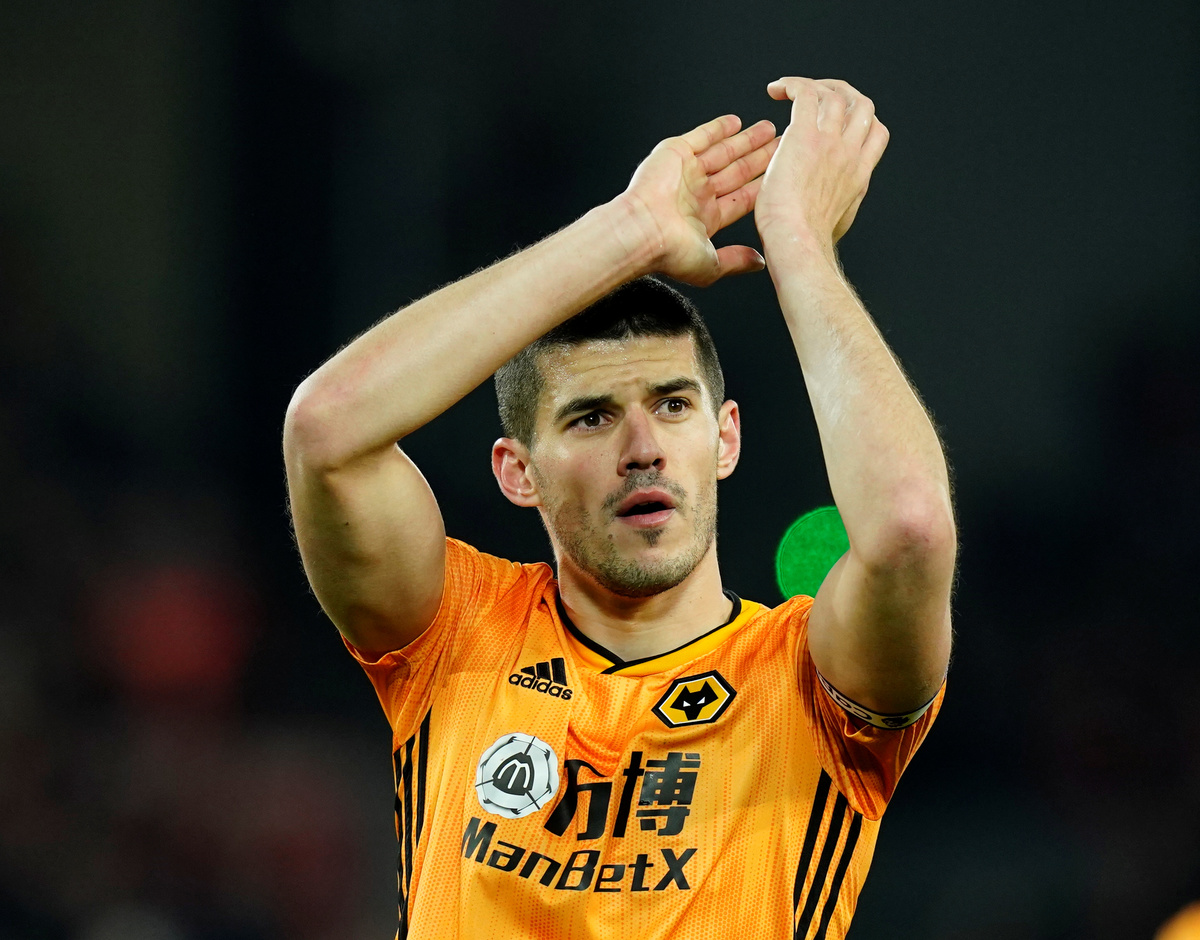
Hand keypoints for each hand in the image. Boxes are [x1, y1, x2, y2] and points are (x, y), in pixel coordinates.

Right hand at [618, 114, 779, 286]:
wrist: (642, 232)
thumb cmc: (670, 252)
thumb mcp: (711, 265)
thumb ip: (736, 261)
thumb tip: (759, 262)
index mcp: (705, 219)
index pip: (742, 198)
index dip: (763, 186)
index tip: (782, 176)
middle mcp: (697, 194)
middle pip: (737, 171)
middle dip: (759, 158)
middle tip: (781, 145)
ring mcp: (686, 172)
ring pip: (723, 152)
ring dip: (746, 140)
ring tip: (768, 129)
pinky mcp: (674, 153)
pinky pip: (701, 136)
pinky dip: (718, 128)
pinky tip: (736, 121)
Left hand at [753, 77, 889, 249]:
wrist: (797, 242)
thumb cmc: (807, 243)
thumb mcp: (837, 223)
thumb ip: (839, 206)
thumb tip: (834, 206)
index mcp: (859, 174)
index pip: (876, 132)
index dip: (862, 119)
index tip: (839, 120)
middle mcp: (850, 154)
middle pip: (862, 104)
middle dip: (842, 92)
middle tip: (817, 94)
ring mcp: (830, 143)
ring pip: (835, 94)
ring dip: (813, 85)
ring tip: (789, 90)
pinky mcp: (804, 137)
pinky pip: (805, 93)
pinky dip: (792, 84)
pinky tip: (776, 89)